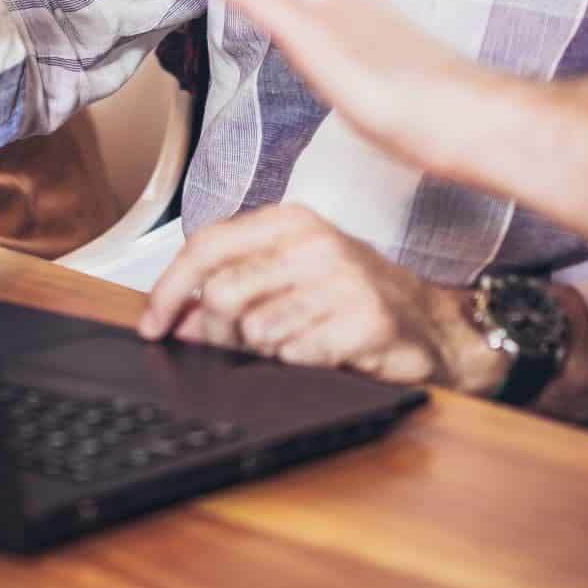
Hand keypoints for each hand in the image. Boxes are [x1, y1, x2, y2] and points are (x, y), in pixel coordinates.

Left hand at [137, 205, 489, 388]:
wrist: (434, 326)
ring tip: (293, 348)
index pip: (205, 246)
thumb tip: (177, 321)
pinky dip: (298, 366)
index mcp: (289, 222)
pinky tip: (321, 356)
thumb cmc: (355, 297)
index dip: (169, 289)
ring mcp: (342, 280)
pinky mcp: (364, 321)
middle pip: (223, 294)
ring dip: (261, 355)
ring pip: (256, 331)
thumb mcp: (292, 278)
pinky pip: (296, 356)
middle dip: (215, 335)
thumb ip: (233, 290)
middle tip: (230, 351)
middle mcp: (314, 242)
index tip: (152, 325)